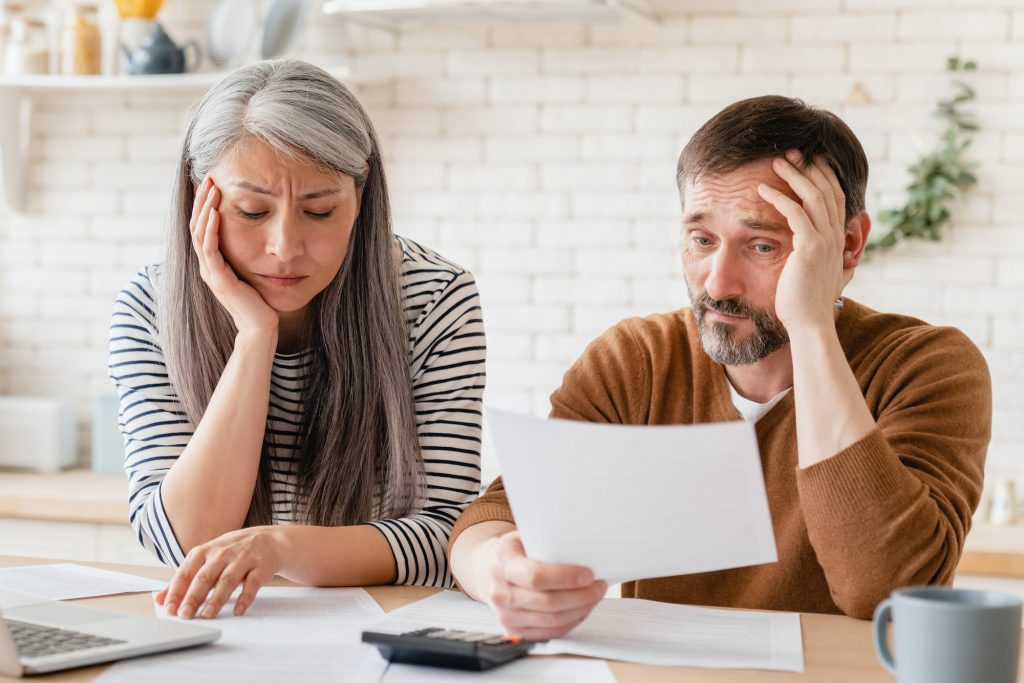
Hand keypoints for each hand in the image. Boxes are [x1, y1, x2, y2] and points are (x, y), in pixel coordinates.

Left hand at [156, 526, 283, 618]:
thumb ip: (185, 579)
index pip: (186, 572)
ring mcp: (243, 558)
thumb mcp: (207, 559)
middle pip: (205, 576)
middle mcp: (223, 553)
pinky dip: (245, 598)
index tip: (169, 609)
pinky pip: (252, 584)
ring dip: (217, 599)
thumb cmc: (233, 552)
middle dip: (193, 597)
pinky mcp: (262, 566)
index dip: (177, 591)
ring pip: (227, 580)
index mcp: (206, 551)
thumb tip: (160, 599)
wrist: (269, 540)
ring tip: (207, 615)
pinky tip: (238, 611)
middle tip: (185, 615)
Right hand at [191, 176, 278, 334]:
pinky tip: (215, 212)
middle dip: (201, 201)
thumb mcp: (251, 270)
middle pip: (196, 226)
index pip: (202, 228)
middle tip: (208, 177)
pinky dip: (210, 229)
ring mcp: (210, 272)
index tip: (211, 184)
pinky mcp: (219, 279)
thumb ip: (247, 255)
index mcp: (213, 263)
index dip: (204, 205)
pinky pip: (209, 249)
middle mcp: (207, 266)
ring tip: (210, 188)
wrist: (261, 327)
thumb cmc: (260, 300)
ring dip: (204, 208)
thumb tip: (258, 234)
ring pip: (199, 233)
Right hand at [474, 531, 605, 640]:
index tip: (589, 575)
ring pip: (552, 620)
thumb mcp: (524, 537)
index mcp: (502, 562)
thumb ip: (547, 543)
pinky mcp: (515, 630)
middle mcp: (499, 592)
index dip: (566, 578)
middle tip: (599, 586)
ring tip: (594, 596)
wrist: (489, 570)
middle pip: (548, 602)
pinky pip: (550, 632)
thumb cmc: (514, 551)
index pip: (535, 576)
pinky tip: (581, 608)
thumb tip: (584, 549)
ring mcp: (505, 614)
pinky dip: (571, 622)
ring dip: (580, 610)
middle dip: (581, 596)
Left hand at [756, 150, 850, 332]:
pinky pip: (795, 213)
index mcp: (837, 239)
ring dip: (794, 175)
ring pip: (813, 196)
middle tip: (791, 153)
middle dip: (809, 168)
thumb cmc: (807, 304)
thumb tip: (837, 260)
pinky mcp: (810, 247)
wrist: (809, 324)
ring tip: (776, 162)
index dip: (823, 176)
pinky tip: (762, 190)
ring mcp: (825, 240)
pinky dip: (779, 198)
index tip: (807, 162)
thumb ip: (828, 262)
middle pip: (826, 189)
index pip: (835, 197)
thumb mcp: (822, 276)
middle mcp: (835, 236)